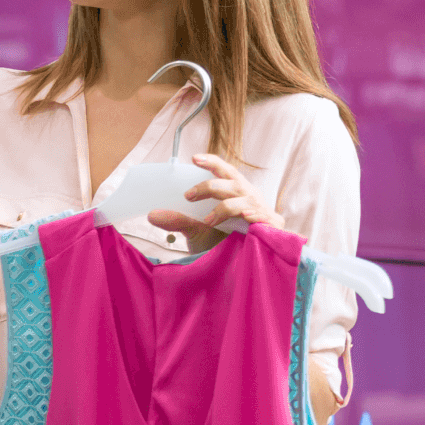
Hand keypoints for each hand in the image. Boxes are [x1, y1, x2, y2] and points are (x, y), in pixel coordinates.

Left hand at [148, 153, 284, 252]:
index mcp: (234, 192)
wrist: (242, 266)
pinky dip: (254, 215)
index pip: (225, 172)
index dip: (212, 162)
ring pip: (245, 199)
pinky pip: (264, 217)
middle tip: (188, 196)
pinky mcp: (272, 227)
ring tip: (208, 221)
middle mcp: (249, 197)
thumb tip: (152, 215)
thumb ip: (178, 220)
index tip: (194, 158)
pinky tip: (246, 217)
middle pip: (233, 182)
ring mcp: (262, 210)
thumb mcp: (197, 229)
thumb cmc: (224, 242)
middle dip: (210, 186)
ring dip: (225, 207)